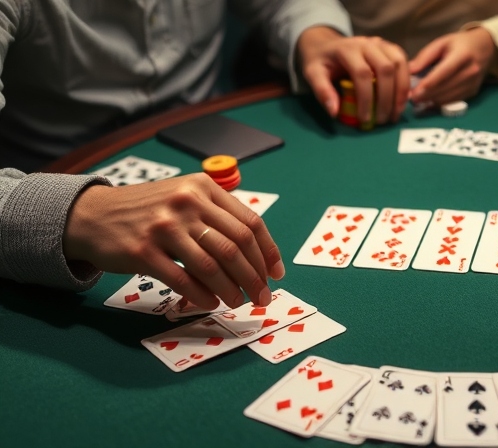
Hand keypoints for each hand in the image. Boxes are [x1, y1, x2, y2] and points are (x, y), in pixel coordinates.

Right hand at [63, 174, 284, 309]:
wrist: (93, 215)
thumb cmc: (149, 210)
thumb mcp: (185, 197)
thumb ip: (218, 215)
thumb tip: (258, 253)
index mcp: (203, 188)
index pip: (250, 222)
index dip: (268, 252)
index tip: (276, 273)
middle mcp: (186, 203)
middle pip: (236, 246)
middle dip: (255, 276)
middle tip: (263, 297)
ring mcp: (164, 227)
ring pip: (213, 266)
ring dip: (233, 290)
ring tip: (239, 302)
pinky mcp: (144, 252)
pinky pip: (184, 280)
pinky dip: (203, 296)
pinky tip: (211, 303)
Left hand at [297, 26, 409, 125]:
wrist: (326, 44)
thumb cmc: (320, 61)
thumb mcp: (312, 74)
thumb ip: (322, 91)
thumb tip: (335, 112)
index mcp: (347, 49)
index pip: (363, 74)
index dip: (366, 99)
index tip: (365, 119)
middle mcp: (367, 43)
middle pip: (386, 69)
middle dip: (387, 98)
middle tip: (383, 121)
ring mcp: (381, 44)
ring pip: (399, 64)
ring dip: (401, 91)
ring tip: (396, 113)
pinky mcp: (389, 47)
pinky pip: (403, 62)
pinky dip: (405, 82)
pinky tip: (401, 100)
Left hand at [409, 27, 495, 104]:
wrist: (484, 48)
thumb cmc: (459, 44)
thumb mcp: (441, 43)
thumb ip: (425, 57)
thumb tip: (409, 70)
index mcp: (462, 55)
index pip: (443, 73)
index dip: (427, 84)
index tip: (413, 92)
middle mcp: (470, 71)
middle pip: (445, 88)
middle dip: (426, 95)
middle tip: (410, 98)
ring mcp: (473, 84)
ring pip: (448, 98)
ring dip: (431, 101)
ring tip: (417, 99)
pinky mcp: (472, 92)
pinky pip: (453, 102)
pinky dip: (439, 103)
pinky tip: (429, 101)